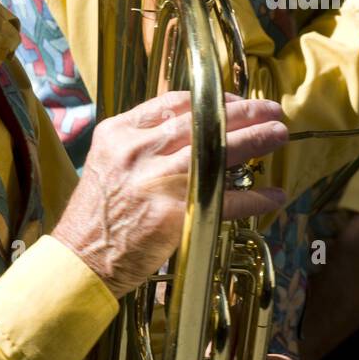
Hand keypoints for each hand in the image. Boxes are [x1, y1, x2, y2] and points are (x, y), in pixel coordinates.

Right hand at [53, 92, 288, 296]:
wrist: (80, 259)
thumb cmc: (96, 215)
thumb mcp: (109, 162)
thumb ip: (143, 142)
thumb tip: (187, 130)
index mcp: (121, 133)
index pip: (176, 104)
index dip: (213, 100)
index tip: (235, 101)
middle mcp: (138, 152)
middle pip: (202, 122)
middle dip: (243, 114)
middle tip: (270, 111)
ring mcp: (157, 182)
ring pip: (217, 153)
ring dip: (255, 141)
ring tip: (278, 136)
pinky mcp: (173, 215)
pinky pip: (225, 201)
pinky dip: (254, 199)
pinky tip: (273, 196)